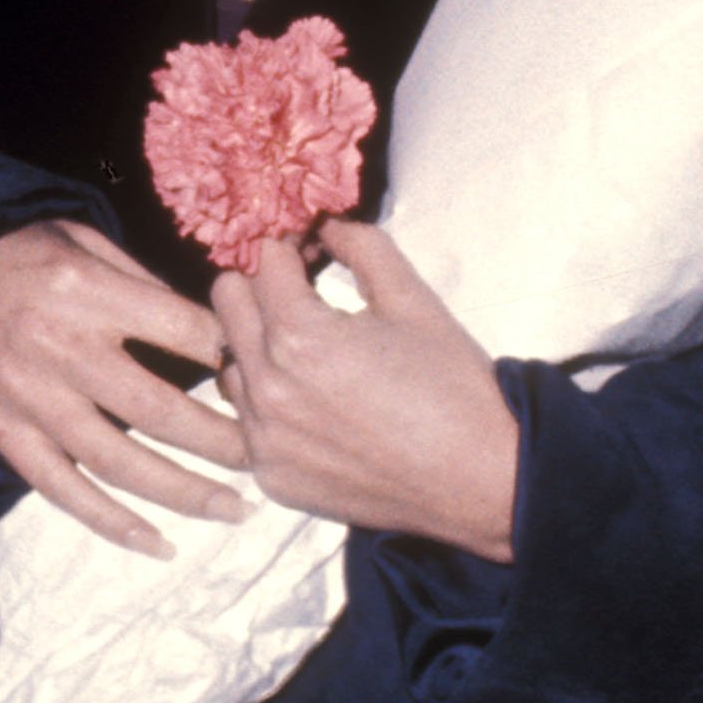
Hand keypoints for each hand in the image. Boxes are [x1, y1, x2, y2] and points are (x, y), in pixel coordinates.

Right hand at [0, 219, 246, 556]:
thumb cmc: (22, 253)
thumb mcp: (83, 238)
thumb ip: (143, 281)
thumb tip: (212, 320)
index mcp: (88, 294)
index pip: (181, 330)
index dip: (230, 353)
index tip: (265, 370)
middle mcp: (62, 353)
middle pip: (157, 409)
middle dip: (221, 438)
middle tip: (266, 455)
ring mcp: (32, 403)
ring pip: (118, 463)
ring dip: (182, 492)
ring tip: (235, 509)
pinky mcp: (6, 437)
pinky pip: (64, 491)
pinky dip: (112, 524)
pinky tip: (159, 544)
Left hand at [215, 222, 518, 561]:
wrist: (475, 476)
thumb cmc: (451, 383)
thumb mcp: (414, 299)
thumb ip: (363, 247)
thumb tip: (327, 226)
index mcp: (300, 338)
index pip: (262, 262)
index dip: (289, 243)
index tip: (310, 247)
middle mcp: (267, 389)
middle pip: (227, 304)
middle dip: (262, 285)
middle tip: (302, 290)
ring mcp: (263, 440)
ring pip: (230, 364)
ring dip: (259, 345)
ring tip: (310, 351)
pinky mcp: (271, 476)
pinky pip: (247, 422)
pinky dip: (271, 402)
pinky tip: (318, 404)